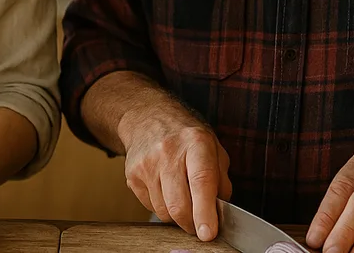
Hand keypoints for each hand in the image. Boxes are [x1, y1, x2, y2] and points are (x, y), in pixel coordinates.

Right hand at [121, 113, 232, 241]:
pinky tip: (167, 191)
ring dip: (177, 216)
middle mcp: (168, 151)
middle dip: (192, 224)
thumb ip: (221, 181)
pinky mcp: (132, 175)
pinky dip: (163, 207)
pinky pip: (151, 207)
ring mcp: (147, 164)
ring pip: (164, 211)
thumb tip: (219, 212)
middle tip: (200, 226)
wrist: (149, 120)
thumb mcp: (214, 149)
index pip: (201, 181)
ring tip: (183, 199)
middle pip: (178, 204)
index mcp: (196, 142)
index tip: (208, 233)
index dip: (205, 211)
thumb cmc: (187, 138)